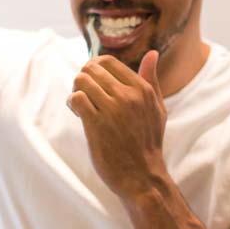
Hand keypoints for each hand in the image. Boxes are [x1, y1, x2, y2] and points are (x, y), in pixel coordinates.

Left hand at [68, 50, 169, 200]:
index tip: (93, 85)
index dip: (93, 70)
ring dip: (76, 91)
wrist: (141, 175)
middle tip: (84, 96)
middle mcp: (128, 95)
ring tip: (81, 106)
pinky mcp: (97, 124)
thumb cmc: (147, 143)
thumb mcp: (157, 109)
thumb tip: (152, 54)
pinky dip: (72, 103)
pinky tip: (78, 114)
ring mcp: (113, 109)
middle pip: (91, 69)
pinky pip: (76, 98)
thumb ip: (151, 80)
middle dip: (83, 79)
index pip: (108, 61)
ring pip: (81, 81)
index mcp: (142, 89)